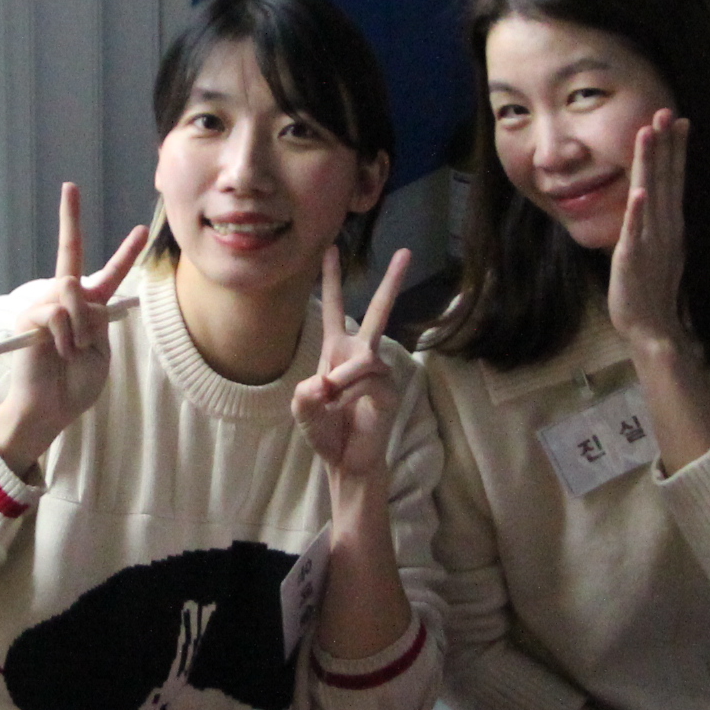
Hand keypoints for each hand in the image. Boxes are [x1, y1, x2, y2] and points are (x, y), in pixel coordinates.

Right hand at [0, 184, 149, 471]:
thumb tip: (75, 288)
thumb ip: (96, 319)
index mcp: (91, 309)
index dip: (127, 252)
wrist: (52, 409)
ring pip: (70, 287)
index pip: (111, 274)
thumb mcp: (101, 352)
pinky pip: (56, 312)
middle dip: (70, 220)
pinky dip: (65, 334)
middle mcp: (66, 301)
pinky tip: (60, 351)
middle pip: (70, 252)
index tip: (142, 230)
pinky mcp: (28, 318)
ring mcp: (44, 306)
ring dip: (81, 321)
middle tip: (71, 195)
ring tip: (74, 348)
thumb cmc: (76, 385)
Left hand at [293, 245, 412, 491]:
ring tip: (330, 403)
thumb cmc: (324, 432)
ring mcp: (379, 371)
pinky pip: (368, 380)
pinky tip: (342, 409)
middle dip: (392, 282)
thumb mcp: (303, 411)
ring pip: (362, 359)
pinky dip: (349, 394)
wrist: (345, 461)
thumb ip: (306, 395)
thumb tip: (326, 383)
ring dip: (341, 382)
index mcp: (336, 350)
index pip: (332, 308)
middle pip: (378, 312)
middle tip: (406, 251)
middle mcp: (360, 354)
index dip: (330, 280)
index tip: (331, 249)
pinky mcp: (390, 390)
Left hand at [604, 110, 695, 364]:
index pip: (675, 178)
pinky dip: (639, 211)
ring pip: (651, 195)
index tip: (678, 119)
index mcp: (671, 223)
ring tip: (648, 134)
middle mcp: (665, 227)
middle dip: (665, 144)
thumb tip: (656, 196)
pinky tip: (639, 191)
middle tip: (665, 110)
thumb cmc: (652, 287)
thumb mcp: (659, 247)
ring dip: (650, 164)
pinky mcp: (633, 258)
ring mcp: (651, 241)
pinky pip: (636, 231)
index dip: (676, 149)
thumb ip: (660, 221)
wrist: (652, 327)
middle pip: (667, 178)